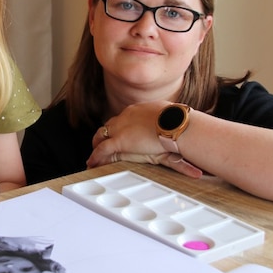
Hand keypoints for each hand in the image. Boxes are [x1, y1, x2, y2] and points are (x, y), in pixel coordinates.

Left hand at [87, 101, 202, 178]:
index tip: (119, 132)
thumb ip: (170, 123)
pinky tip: (92, 163)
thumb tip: (181, 124)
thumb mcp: (172, 119)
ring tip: (95, 155)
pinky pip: (102, 149)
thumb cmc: (178, 121)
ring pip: (102, 136)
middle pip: (110, 125)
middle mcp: (126, 116)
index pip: (124, 118)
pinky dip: (96, 156)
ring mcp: (121, 128)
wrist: (175, 123)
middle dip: (106, 135)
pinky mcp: (119, 140)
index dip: (120, 126)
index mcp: (138, 110)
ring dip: (97, 145)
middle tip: (102, 142)